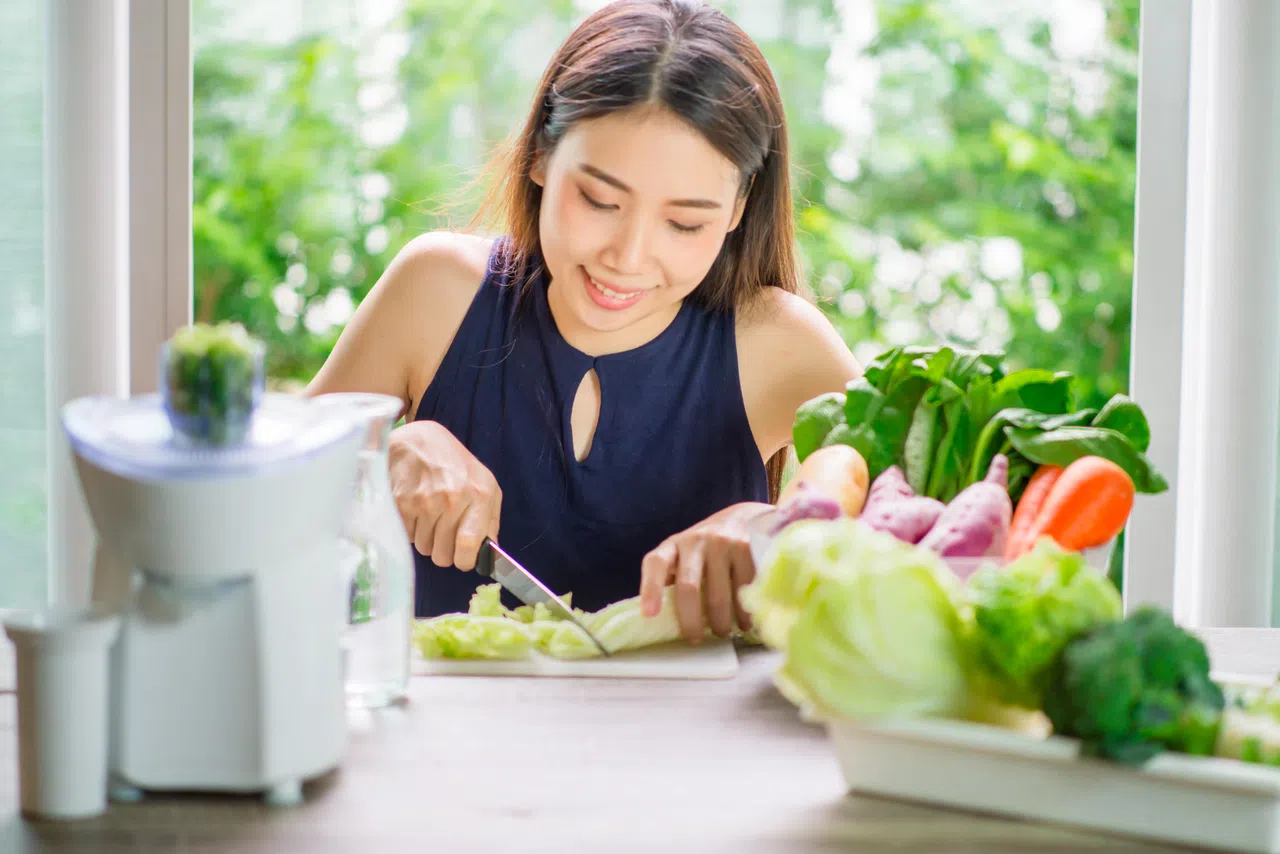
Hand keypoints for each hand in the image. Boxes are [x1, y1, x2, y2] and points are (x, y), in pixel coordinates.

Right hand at [387, 420, 501, 570]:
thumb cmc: (455, 464)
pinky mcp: (401, 502)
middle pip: (443, 554)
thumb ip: (490, 519)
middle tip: (443, 534)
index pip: (469, 545)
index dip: (464, 561)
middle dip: (444, 551)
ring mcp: (424, 501)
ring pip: (424, 548)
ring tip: (429, 518)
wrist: (418, 441)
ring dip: (426, 540)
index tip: (462, 560)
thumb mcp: (485, 484)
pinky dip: (411, 531)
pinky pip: (407, 537)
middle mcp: (452, 498)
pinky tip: (416, 512)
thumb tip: (489, 553)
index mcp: (479, 495)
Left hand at [638, 502, 771, 643]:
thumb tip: (660, 620)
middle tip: (696, 639)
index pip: (656, 564)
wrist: (739, 518)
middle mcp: (695, 541)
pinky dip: (744, 613)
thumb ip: (672, 579)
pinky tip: (744, 622)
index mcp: (672, 546)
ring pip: (719, 594)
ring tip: (722, 632)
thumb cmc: (703, 548)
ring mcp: (721, 543)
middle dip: (692, 621)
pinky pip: (744, 589)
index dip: (650, 589)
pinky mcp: (746, 548)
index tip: (649, 614)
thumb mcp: (682, 556)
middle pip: (689, 587)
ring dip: (721, 622)